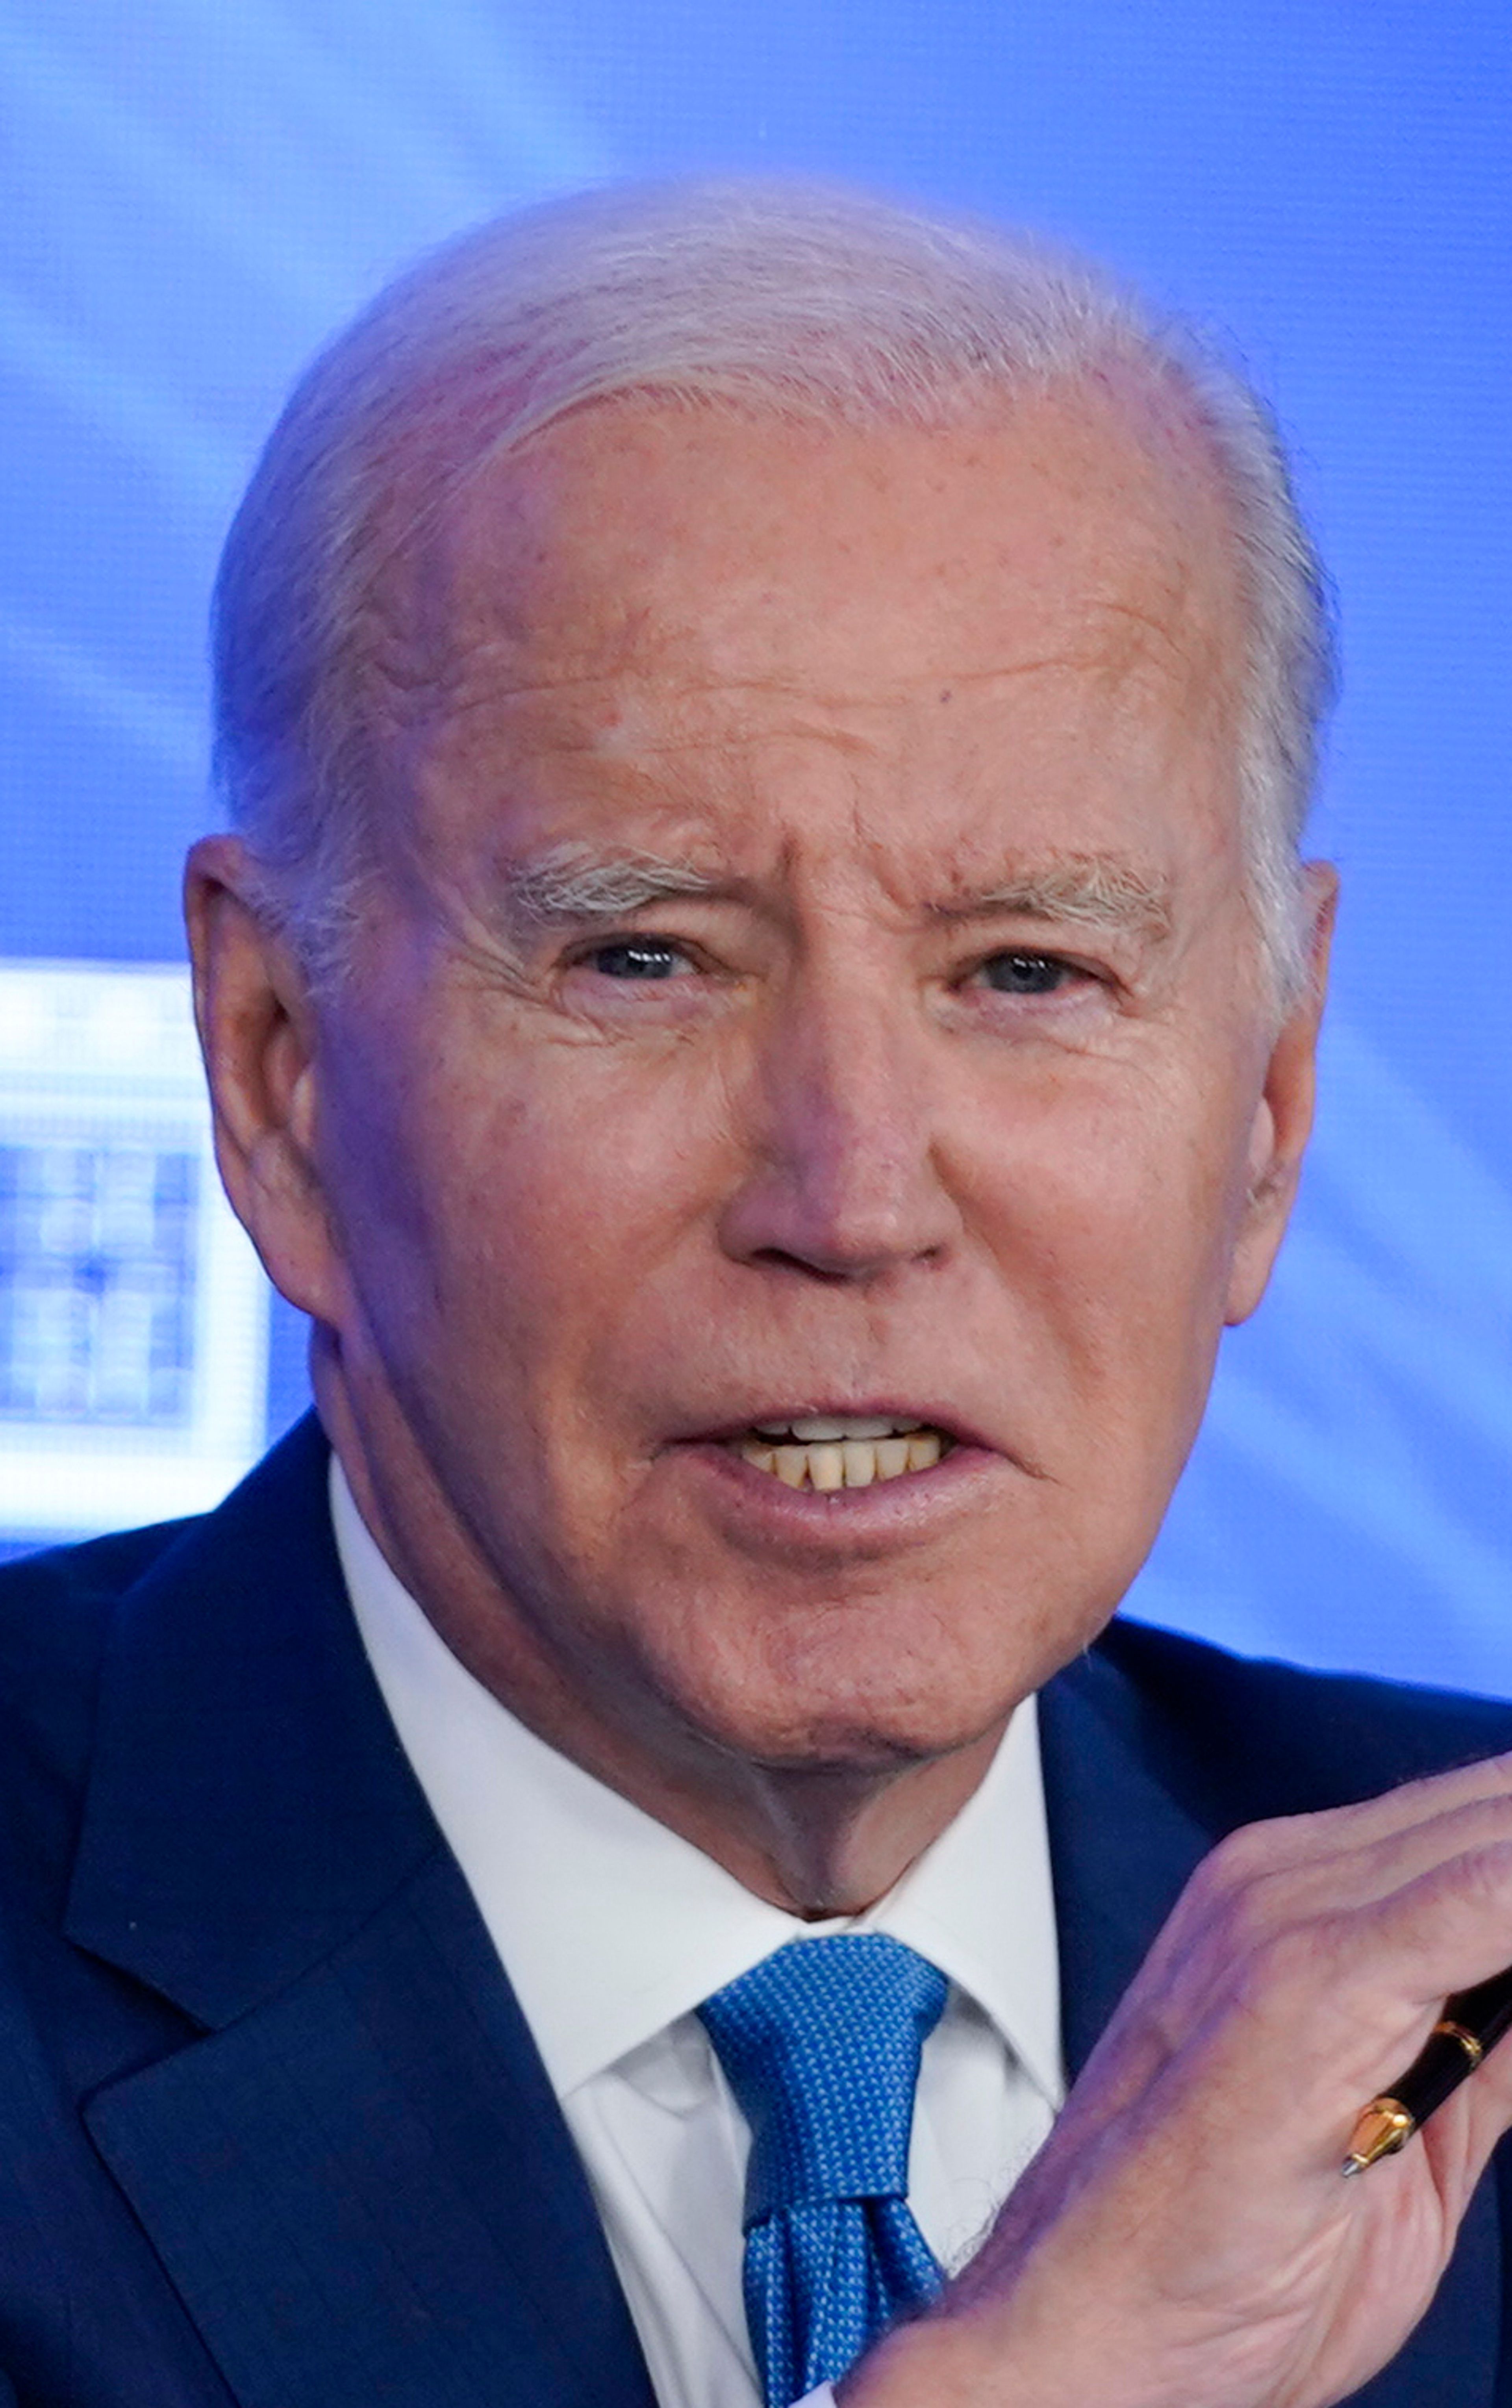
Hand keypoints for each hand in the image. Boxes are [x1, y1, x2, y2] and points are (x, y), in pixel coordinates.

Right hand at [843, 1753, 1511, 2407]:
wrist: (1081, 2346)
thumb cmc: (1219, 2265)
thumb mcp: (1408, 2135)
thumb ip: (1497, 2043)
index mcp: (1291, 1895)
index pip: (1487, 1822)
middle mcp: (1278, 1879)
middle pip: (1498, 1810)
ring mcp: (1282, 1919)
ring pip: (1496, 1837)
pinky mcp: (1304, 1984)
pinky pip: (1477, 1898)